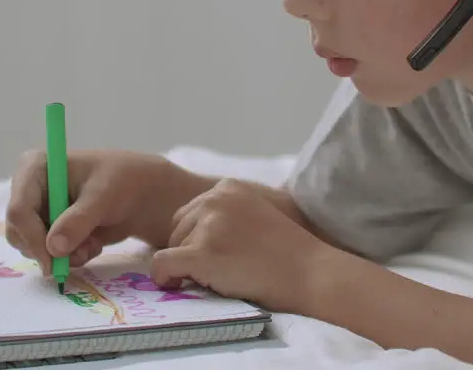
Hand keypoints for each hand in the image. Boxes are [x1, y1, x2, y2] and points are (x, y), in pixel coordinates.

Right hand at [4, 149, 201, 274]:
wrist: (140, 194)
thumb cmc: (122, 182)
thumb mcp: (103, 197)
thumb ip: (78, 221)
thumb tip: (53, 248)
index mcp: (35, 167)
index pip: (19, 209)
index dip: (32, 237)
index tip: (53, 260)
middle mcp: (29, 189)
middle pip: (18, 232)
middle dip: (48, 250)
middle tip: (78, 256)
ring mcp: (37, 211)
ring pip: (31, 248)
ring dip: (63, 255)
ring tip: (92, 243)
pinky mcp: (48, 230)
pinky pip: (47, 255)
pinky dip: (70, 257)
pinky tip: (91, 244)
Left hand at [149, 178, 331, 313]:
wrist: (311, 273)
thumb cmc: (291, 252)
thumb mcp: (257, 214)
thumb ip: (228, 214)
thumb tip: (195, 232)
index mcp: (227, 187)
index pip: (190, 212)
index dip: (197, 238)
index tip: (215, 255)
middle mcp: (214, 199)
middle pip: (177, 228)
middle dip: (188, 250)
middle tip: (214, 271)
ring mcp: (208, 225)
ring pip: (170, 247)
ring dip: (185, 266)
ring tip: (216, 278)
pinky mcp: (202, 253)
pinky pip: (161, 264)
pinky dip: (163, 278)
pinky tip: (176, 285)